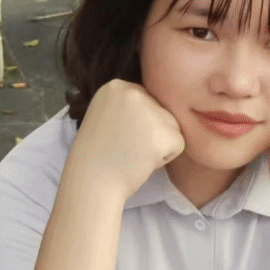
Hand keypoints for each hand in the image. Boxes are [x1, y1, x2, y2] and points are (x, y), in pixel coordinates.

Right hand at [66, 79, 185, 201]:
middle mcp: (133, 92)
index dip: (138, 122)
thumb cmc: (97, 155)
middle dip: (151, 131)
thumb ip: (128, 105)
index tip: (119, 135)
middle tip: (127, 146)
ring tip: (134, 153)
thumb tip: (157, 104)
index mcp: (116, 86)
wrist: (90, 183)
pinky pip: (178, 143)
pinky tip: (143, 161)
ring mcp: (148, 112)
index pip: (147, 99)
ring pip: (173, 126)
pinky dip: (166, 157)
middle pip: (162, 109)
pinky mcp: (162, 134)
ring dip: (159, 143)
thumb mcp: (105, 114)